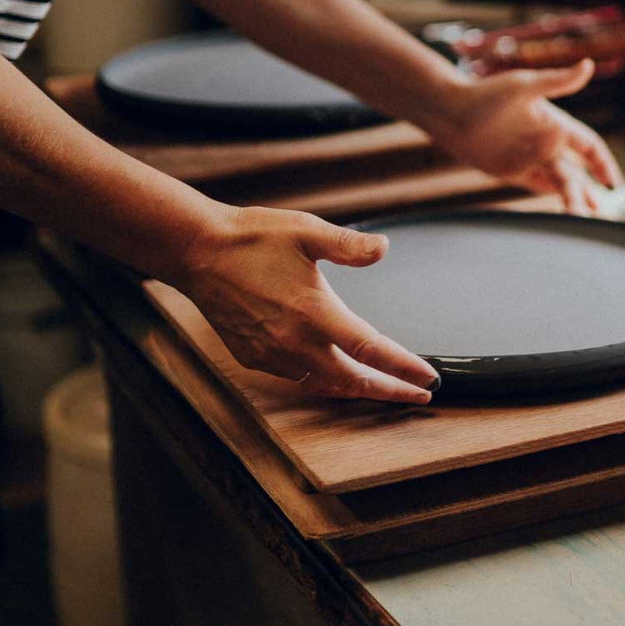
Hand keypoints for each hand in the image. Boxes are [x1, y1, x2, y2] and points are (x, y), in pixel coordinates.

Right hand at [175, 206, 438, 402]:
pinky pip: (297, 378)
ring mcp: (272, 354)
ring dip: (357, 390)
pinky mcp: (252, 356)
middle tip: (417, 393)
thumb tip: (383, 249)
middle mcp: (295, 343)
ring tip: (384, 390)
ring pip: (324, 385)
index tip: (429, 378)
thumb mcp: (307, 232)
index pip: (372, 351)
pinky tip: (335, 374)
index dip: (403, 368)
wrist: (195, 250)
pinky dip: (323, 381)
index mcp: (315, 314)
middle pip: (353, 381)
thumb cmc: (253, 237)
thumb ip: (349, 245)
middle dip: (389, 391)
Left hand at [439, 59, 622, 213]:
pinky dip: (551, 201)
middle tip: (597, 215)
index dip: (602, 164)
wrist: (449, 113)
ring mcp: (531, 159)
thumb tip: (587, 65)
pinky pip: (538, 187)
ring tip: (581, 219)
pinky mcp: (514, 171)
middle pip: (576, 172)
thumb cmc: (485, 94)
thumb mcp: (524, 86)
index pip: (588, 146)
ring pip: (559, 184)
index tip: (613, 184)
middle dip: (588, 193)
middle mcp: (546, 143)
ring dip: (572, 201)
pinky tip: (563, 214)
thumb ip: (557, 82)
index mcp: (555, 123)